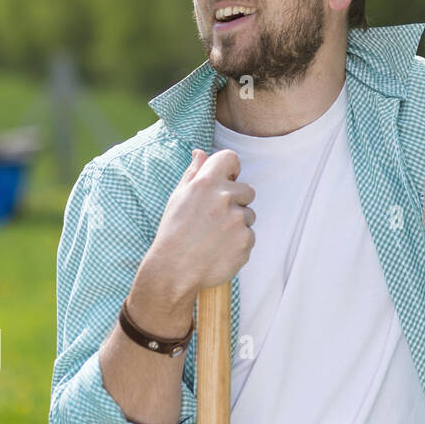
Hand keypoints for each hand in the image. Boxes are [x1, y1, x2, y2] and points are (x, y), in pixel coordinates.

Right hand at [134, 149, 255, 323]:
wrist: (174, 271)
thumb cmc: (174, 233)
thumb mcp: (178, 198)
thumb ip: (194, 173)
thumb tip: (200, 152)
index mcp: (206, 183)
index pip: (230, 158)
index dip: (231, 169)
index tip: (227, 180)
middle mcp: (224, 198)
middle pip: (247, 190)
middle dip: (236, 202)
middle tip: (214, 218)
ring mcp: (238, 220)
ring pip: (249, 215)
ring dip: (237, 223)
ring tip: (214, 236)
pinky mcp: (246, 240)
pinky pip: (250, 235)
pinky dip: (239, 242)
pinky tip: (220, 249)